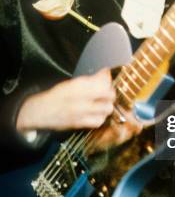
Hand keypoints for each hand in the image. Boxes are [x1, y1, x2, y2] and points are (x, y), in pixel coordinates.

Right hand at [16, 69, 141, 149]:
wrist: (41, 111)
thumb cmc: (56, 95)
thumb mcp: (72, 83)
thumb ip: (90, 80)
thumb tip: (105, 73)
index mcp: (78, 85)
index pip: (102, 80)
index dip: (108, 78)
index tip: (107, 77)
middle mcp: (81, 97)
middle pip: (109, 94)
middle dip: (110, 92)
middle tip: (107, 91)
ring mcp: (81, 112)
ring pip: (107, 109)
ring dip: (108, 105)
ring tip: (102, 103)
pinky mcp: (80, 123)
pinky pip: (99, 121)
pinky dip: (101, 117)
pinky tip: (98, 114)